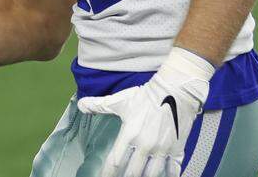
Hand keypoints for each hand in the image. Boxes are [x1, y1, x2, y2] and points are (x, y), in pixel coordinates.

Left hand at [76, 47, 213, 176]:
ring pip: (152, 174)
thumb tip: (80, 105)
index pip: (115, 161)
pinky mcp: (177, 148)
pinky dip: (170, 175)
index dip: (108, 173)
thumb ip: (98, 105)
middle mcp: (144, 145)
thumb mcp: (119, 100)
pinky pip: (173, 168)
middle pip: (133, 172)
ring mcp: (162, 148)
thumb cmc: (145, 95)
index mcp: (129, 134)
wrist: (174, 89)